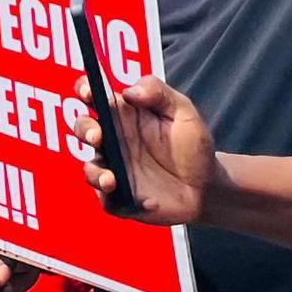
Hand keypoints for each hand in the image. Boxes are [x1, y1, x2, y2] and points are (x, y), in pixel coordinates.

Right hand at [75, 74, 214, 224]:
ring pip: (90, 169)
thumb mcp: (183, 111)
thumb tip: (128, 91)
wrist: (207, 186)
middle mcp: (112, 140)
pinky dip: (118, 202)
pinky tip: (148, 201)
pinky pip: (108, 201)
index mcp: (122, 114)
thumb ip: (158, 92)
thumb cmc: (192, 144)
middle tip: (98, 136)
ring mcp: (114, 169)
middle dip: (84, 130)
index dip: (84, 89)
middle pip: (83, 128)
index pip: (93, 96)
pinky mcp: (120, 198)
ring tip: (111, 180)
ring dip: (95, 173)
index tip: (89, 92)